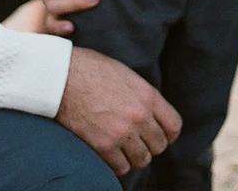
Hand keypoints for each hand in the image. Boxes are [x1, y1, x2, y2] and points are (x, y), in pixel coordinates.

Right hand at [56, 46, 181, 175]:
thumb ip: (143, 96)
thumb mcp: (127, 76)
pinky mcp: (103, 146)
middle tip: (136, 140)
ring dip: (133, 156)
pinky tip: (110, 152)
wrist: (63, 77)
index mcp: (148, 96)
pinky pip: (121, 168)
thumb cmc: (92, 71)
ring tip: (123, 146)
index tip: (158, 134)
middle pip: (159, 146)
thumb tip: (151, 113)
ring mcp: (122, 132)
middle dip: (149, 145)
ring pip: (141, 160)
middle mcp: (139, 116)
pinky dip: (117, 163)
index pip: (174, 126)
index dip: (167, 133)